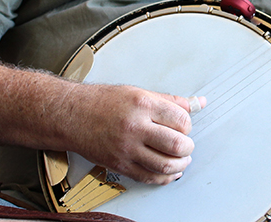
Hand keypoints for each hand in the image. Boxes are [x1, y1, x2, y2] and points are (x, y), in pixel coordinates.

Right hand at [71, 84, 201, 184]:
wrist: (73, 116)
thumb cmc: (103, 102)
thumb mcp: (140, 92)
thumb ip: (171, 101)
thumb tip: (197, 103)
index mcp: (143, 105)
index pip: (181, 120)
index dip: (188, 126)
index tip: (184, 127)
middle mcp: (135, 127)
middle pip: (176, 144)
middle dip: (187, 147)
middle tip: (186, 145)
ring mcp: (126, 148)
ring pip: (164, 165)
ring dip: (179, 165)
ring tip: (180, 159)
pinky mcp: (119, 165)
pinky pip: (148, 177)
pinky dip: (164, 178)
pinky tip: (168, 172)